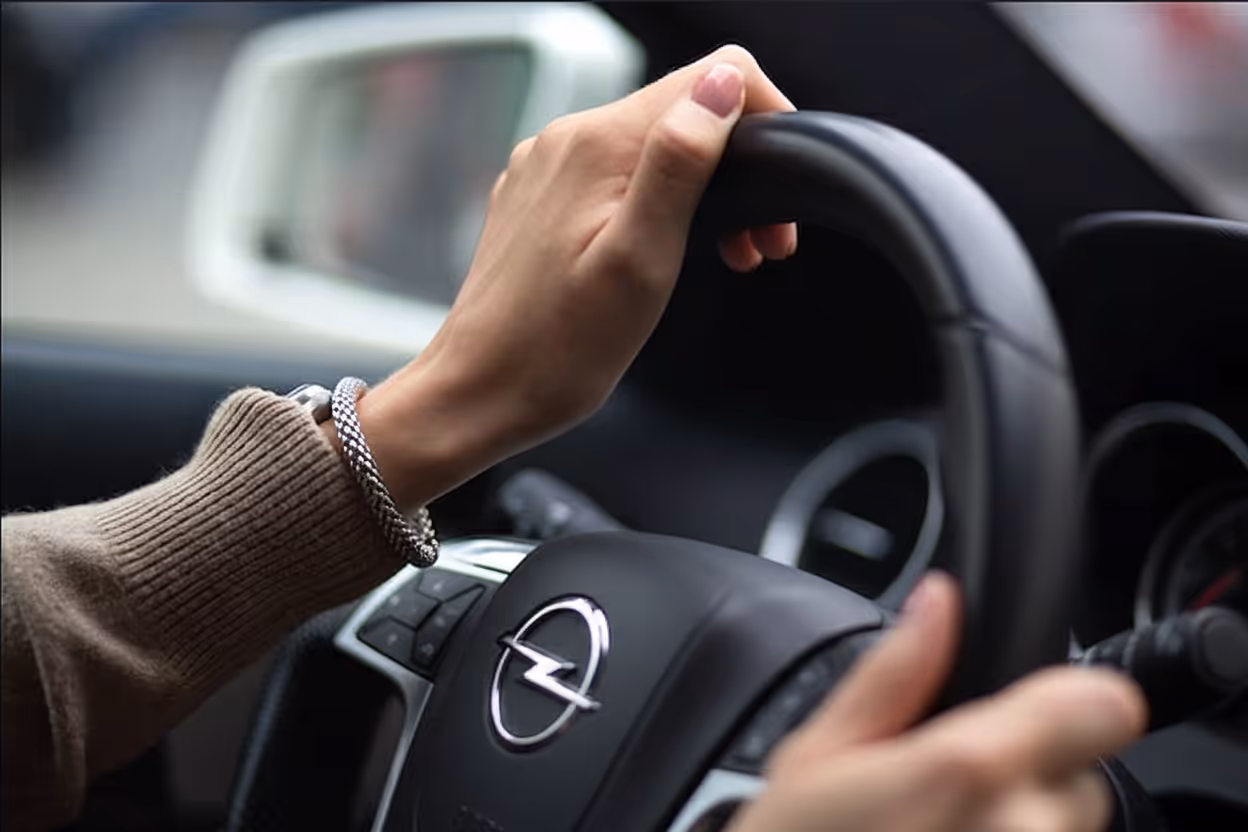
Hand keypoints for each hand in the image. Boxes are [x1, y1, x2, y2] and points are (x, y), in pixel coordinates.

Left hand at [348, 45, 797, 508]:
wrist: (478, 393)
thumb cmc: (557, 350)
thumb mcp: (640, 259)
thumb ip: (680, 163)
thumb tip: (722, 85)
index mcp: (598, 145)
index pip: (711, 77)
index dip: (761, 123)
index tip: (773, 196)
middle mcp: (567, 139)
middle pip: (683, 112)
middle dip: (736, 167)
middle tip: (759, 247)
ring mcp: (547, 167)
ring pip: (650, 146)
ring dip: (699, 191)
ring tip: (724, 257)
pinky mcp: (538, 197)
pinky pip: (612, 175)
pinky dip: (653, 206)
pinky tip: (659, 259)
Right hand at [729, 573, 1147, 831]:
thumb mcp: (816, 757)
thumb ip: (892, 673)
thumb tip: (937, 601)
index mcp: (970, 768)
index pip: (1105, 707)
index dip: (1074, 698)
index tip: (1037, 706)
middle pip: (1081, 776)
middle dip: (1029, 775)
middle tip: (947, 793)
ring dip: (1020, 828)